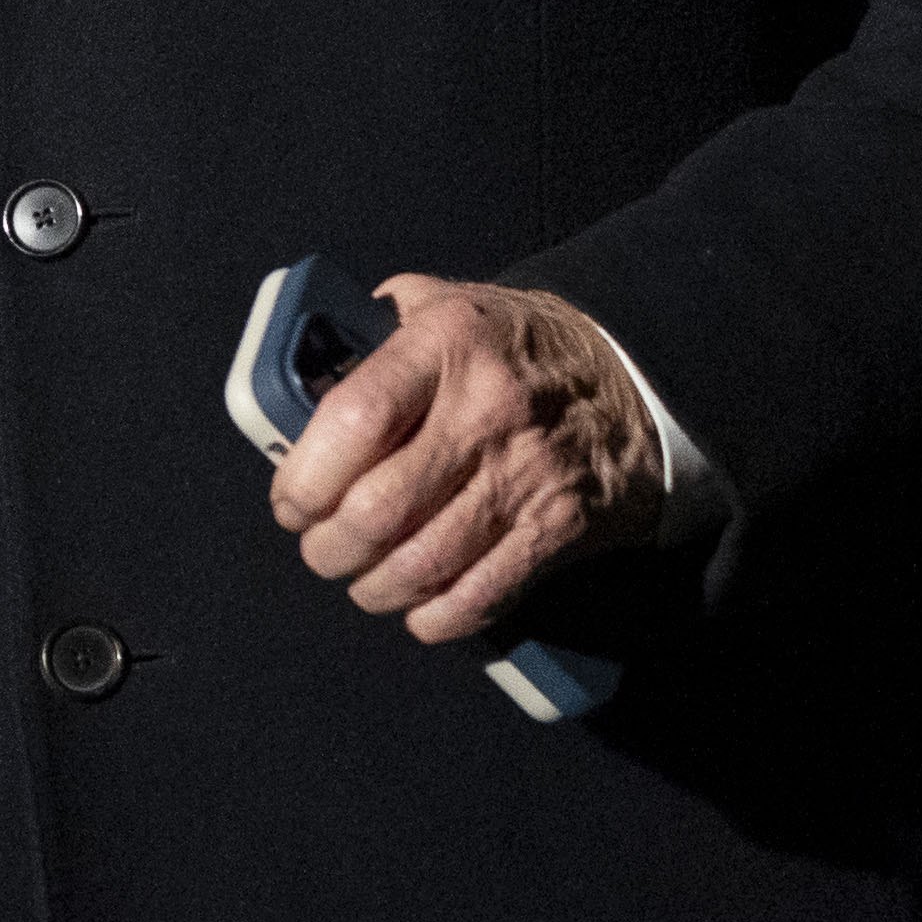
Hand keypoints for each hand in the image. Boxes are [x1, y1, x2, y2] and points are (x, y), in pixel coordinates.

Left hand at [263, 272, 665, 646]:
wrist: (630, 380)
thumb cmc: (510, 348)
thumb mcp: (442, 305)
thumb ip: (368, 332)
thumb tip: (294, 377)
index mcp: (447, 343)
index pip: (354, 419)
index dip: (305, 476)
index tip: (292, 499)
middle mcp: (486, 410)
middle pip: (377, 509)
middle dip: (328, 546)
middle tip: (320, 546)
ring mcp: (525, 475)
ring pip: (421, 563)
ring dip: (372, 587)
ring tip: (361, 577)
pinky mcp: (556, 528)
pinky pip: (478, 596)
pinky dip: (433, 616)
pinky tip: (416, 604)